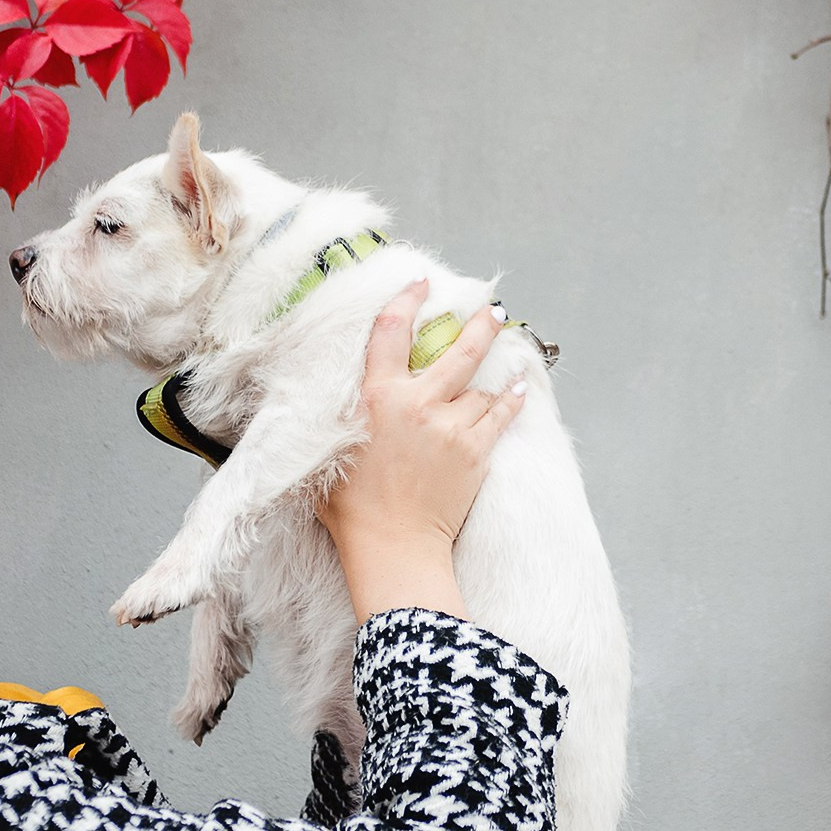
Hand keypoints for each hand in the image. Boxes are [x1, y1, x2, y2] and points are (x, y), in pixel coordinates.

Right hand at [316, 280, 528, 621]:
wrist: (392, 547)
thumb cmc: (349, 508)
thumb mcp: (325, 451)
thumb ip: (329, 416)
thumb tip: (311, 394)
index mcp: (377, 399)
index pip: (392, 333)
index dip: (406, 301)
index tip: (420, 284)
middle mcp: (418, 406)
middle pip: (459, 352)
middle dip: (479, 325)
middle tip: (491, 308)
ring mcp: (451, 429)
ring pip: (479, 388)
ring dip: (493, 372)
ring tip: (505, 355)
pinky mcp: (474, 453)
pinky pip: (499, 417)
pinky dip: (510, 400)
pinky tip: (518, 389)